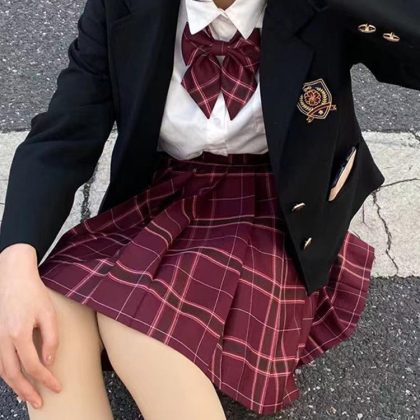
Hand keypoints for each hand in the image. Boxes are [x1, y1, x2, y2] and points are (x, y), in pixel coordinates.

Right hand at [0, 244, 62, 409]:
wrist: (13, 277)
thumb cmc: (33, 293)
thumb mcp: (48, 313)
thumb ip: (51, 338)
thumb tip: (49, 361)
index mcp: (18, 334)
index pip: (34, 366)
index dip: (46, 379)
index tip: (57, 387)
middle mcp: (3, 340)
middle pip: (13, 375)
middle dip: (27, 391)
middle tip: (40, 402)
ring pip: (1, 371)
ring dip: (14, 386)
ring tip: (28, 396)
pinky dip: (6, 374)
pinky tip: (15, 378)